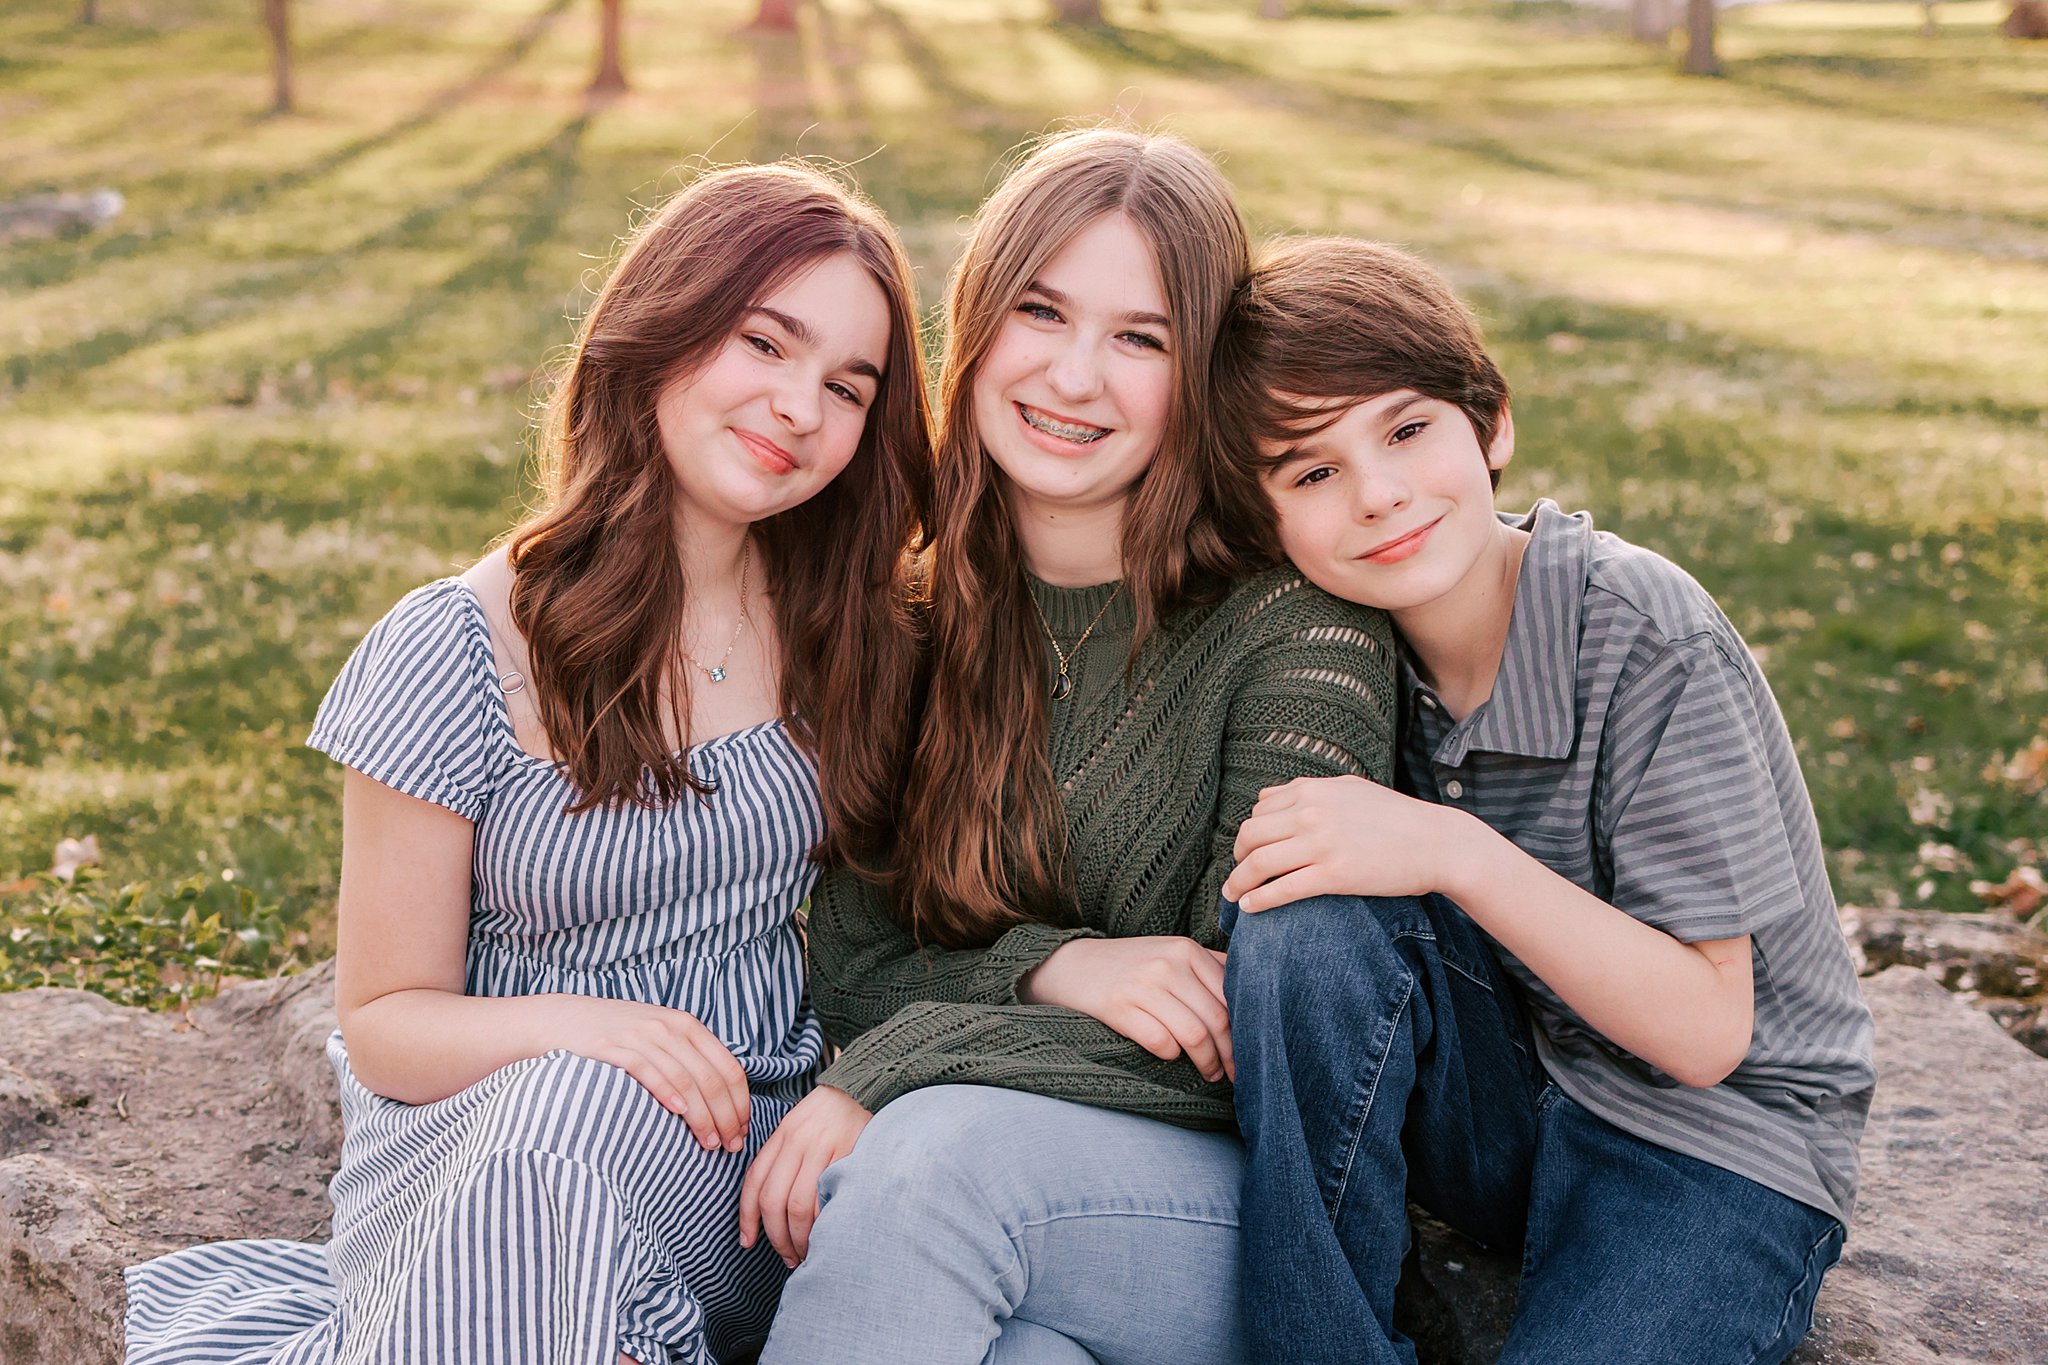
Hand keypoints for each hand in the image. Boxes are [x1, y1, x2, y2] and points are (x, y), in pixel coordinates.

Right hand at [536, 995, 751, 1152]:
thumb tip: (722, 1099)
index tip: (744, 1130)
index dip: (741, 1103)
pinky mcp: (613, 1048)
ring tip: (710, 1143)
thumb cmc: (617, 1036)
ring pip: (685, 1079)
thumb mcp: (659, 1036)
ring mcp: (641, 1036)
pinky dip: (666, 1092)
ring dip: (702, 1115)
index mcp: (687, 1026)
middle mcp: (669, 1028)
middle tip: (732, 1146)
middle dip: (727, 1116)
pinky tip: (678, 1114)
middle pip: (712, 1078)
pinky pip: (647, 1071)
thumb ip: (688, 1057)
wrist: (563, 1020)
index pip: (730, 1067)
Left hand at [738, 1085, 871, 1266]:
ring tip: (806, 1254)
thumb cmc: (829, 1115)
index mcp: (782, 1135)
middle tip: (786, 1257)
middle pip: (774, 1200)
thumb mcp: (798, 1127)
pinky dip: (822, 1224)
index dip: (747, 1218)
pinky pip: (828, 1199)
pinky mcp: (847, 1155)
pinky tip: (825, 1236)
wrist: (865, 1089)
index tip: (747, 1242)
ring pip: (799, 1206)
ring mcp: (822, 1149)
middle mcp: (797, 1142)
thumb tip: (768, 1208)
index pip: (755, 1182)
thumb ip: (782, 1159)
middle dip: (776, 1237)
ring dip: (799, 1238)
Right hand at [1019, 936, 1233, 1081]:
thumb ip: (1207, 968)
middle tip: (1233, 1073)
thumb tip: (1253, 998)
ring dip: (1207, 1063)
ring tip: (1211, 1074)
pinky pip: (1161, 1043)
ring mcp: (1142, 985)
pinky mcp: (1118, 1007)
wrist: (1069, 964)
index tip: (1250, 1051)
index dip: (1246, 1030)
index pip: (1231, 997)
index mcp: (1186, 949)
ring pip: (1194, 1035)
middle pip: (1217, 1020)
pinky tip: (1172, 1057)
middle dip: (1231, 1054)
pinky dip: (1172, 1055)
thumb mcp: (1168, 953)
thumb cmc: (1129, 965)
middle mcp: (1167, 964)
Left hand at [1222, 775, 1472, 912]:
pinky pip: (1282, 889)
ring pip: (1259, 863)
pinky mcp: (1333, 875)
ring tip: (1234, 896)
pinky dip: (1259, 900)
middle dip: (1237, 858)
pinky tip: (1251, 908)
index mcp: (1313, 790)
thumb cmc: (1396, 818)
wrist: (1437, 843)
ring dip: (1238, 882)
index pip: (1259, 810)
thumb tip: (1269, 796)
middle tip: (1238, 874)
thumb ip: (1310, 790)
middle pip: (1250, 835)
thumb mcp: (1350, 789)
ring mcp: (1321, 844)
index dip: (1249, 833)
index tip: (1249, 851)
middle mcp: (1311, 813)